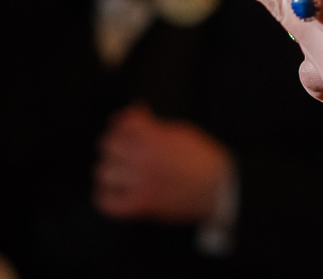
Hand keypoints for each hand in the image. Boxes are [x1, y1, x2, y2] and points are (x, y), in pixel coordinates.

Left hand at [93, 103, 233, 222]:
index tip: (132, 118)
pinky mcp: (142, 205)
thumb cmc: (204, 158)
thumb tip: (137, 120)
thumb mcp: (181, 132)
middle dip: (116, 139)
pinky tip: (111, 189)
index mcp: (154, 139)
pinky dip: (105, 197)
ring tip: (117, 166)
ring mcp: (140, 184)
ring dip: (110, 166)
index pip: (125, 122)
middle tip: (124, 142)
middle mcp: (143, 160)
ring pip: (103, 172)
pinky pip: (109, 204)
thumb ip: (156, 127)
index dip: (127, 117)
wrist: (219, 188)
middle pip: (109, 144)